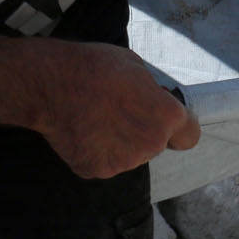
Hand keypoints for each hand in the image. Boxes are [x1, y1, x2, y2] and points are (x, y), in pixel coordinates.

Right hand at [28, 40, 200, 178]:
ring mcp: (123, 162)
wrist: (49, 85)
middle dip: (143, 131)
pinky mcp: (96, 170)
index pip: (189, 136)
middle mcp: (150, 144)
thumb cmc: (94, 68)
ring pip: (130, 155)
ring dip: (120, 142)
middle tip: (118, 111)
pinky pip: (104, 161)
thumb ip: (151, 93)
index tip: (166, 121)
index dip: (179, 128)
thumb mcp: (136, 67)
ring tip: (96, 119)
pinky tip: (83, 130)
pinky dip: (96, 151)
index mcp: (166, 117)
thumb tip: (150, 100)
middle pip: (156, 144)